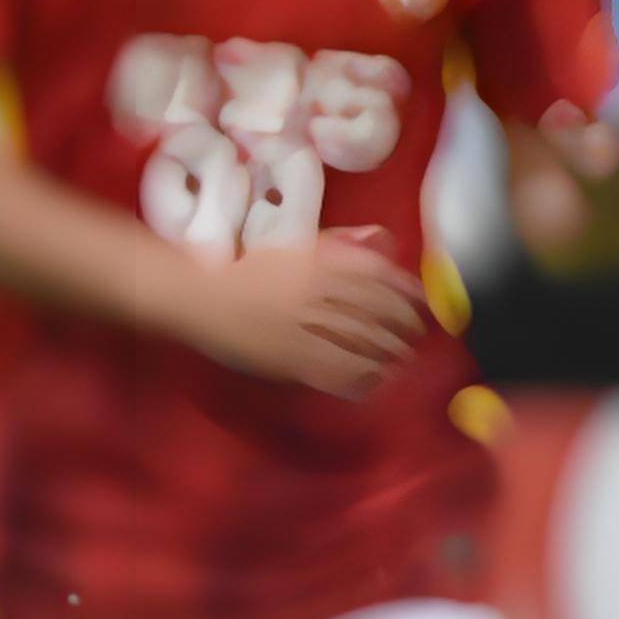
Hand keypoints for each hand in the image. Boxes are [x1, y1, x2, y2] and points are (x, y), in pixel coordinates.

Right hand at [179, 227, 425, 396]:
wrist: (198, 299)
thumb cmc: (246, 270)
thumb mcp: (294, 246)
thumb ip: (339, 242)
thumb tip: (382, 238)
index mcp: (320, 262)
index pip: (379, 277)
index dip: (406, 292)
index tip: (420, 301)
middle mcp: (317, 294)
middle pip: (378, 312)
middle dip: (403, 327)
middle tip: (415, 336)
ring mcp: (304, 328)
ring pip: (363, 344)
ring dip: (388, 354)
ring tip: (400, 360)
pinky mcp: (289, 358)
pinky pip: (336, 371)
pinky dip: (360, 378)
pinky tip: (372, 381)